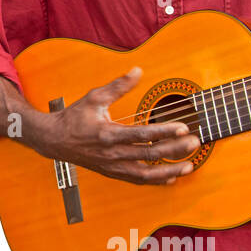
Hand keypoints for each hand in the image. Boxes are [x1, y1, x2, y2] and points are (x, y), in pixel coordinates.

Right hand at [43, 68, 201, 185]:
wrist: (55, 140)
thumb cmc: (74, 117)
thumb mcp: (95, 97)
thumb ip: (118, 85)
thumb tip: (138, 70)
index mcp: (108, 134)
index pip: (141, 135)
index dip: (164, 132)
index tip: (183, 128)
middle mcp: (112, 154)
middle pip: (149, 155)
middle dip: (175, 150)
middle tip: (195, 142)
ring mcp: (113, 166)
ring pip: (146, 174)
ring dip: (170, 171)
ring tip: (190, 166)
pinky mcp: (112, 173)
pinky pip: (138, 180)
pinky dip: (156, 181)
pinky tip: (172, 177)